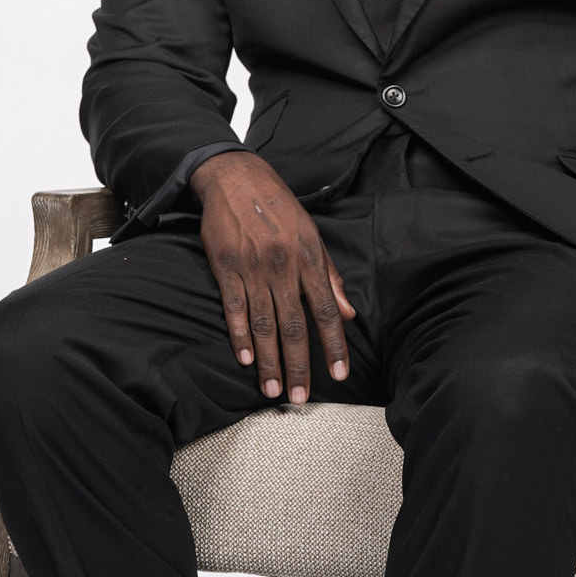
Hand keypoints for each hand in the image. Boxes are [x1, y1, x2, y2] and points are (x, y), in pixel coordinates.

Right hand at [190, 151, 354, 401]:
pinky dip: (239, 335)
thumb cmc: (280, 209)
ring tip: (273, 389)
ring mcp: (253, 268)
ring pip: (263, 323)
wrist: (237, 179)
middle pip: (294, 325)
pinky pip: (234, 308)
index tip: (340, 374)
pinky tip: (246, 359)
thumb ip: (331, 278)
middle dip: (299, 364)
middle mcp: (283, 267)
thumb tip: (349, 313)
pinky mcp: (225, 267)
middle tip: (299, 397)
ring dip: (269, 360)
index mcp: (309, 259)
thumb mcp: (313, 237)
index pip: (326, 311)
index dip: (334, 345)